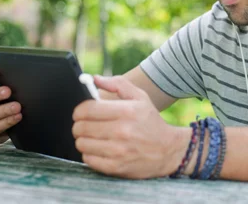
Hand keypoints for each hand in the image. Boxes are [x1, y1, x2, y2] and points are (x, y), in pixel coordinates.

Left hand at [72, 75, 188, 178]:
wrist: (168, 151)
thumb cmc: (151, 122)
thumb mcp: (141, 97)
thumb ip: (118, 84)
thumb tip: (94, 79)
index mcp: (126, 111)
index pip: (87, 109)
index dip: (79, 110)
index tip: (81, 113)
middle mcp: (122, 131)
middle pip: (81, 127)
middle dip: (79, 125)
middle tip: (86, 125)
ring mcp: (118, 151)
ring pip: (82, 143)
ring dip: (84, 140)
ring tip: (93, 137)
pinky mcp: (115, 167)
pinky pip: (88, 159)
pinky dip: (90, 153)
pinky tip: (99, 149)